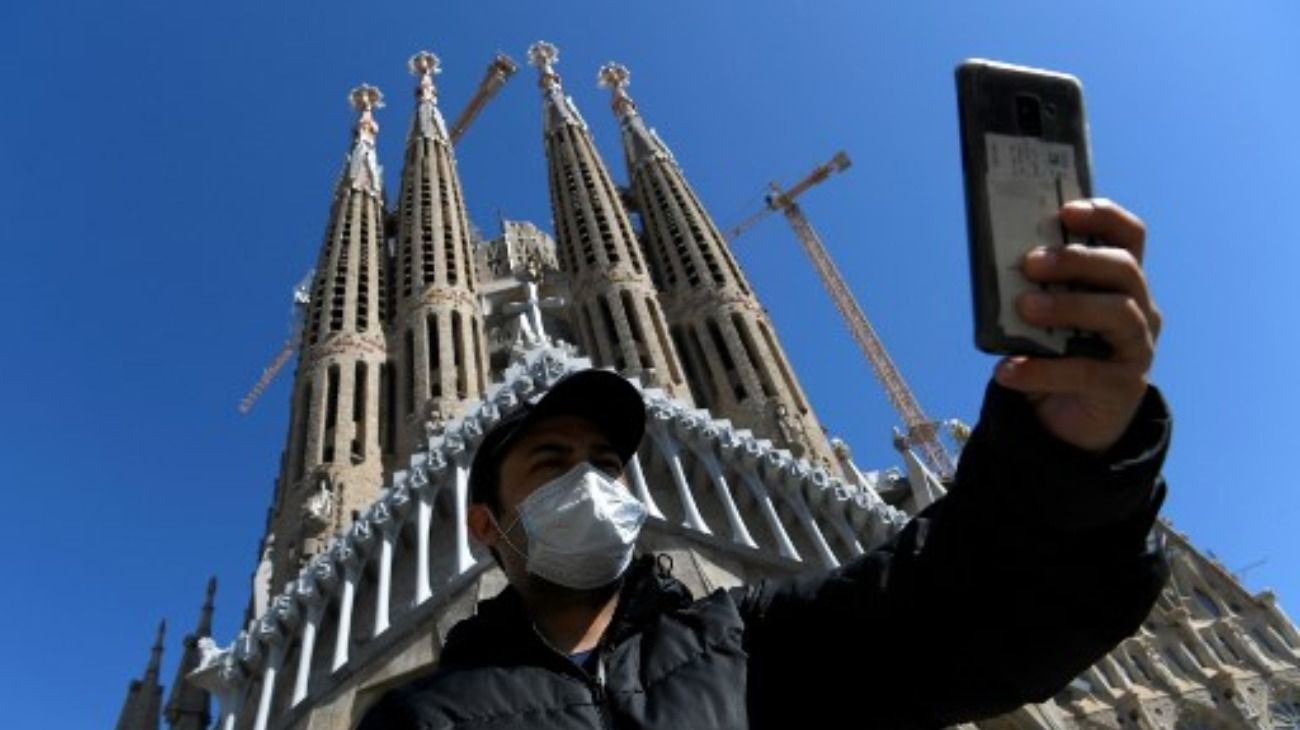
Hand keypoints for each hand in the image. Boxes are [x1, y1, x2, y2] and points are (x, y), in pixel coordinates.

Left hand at [994, 199, 1161, 451]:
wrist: (1064, 418)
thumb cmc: (1054, 352)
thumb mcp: (1045, 316)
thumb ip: (1034, 290)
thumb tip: (996, 265)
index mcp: (1120, 282)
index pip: (1128, 236)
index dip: (1104, 217)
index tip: (1066, 211)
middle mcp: (1139, 308)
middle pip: (1124, 269)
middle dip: (1078, 260)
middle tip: (1031, 262)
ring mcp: (1137, 347)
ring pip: (1118, 314)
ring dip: (1068, 306)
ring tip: (1024, 308)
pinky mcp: (1122, 386)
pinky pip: (1085, 372)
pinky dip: (1041, 370)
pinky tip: (1007, 370)